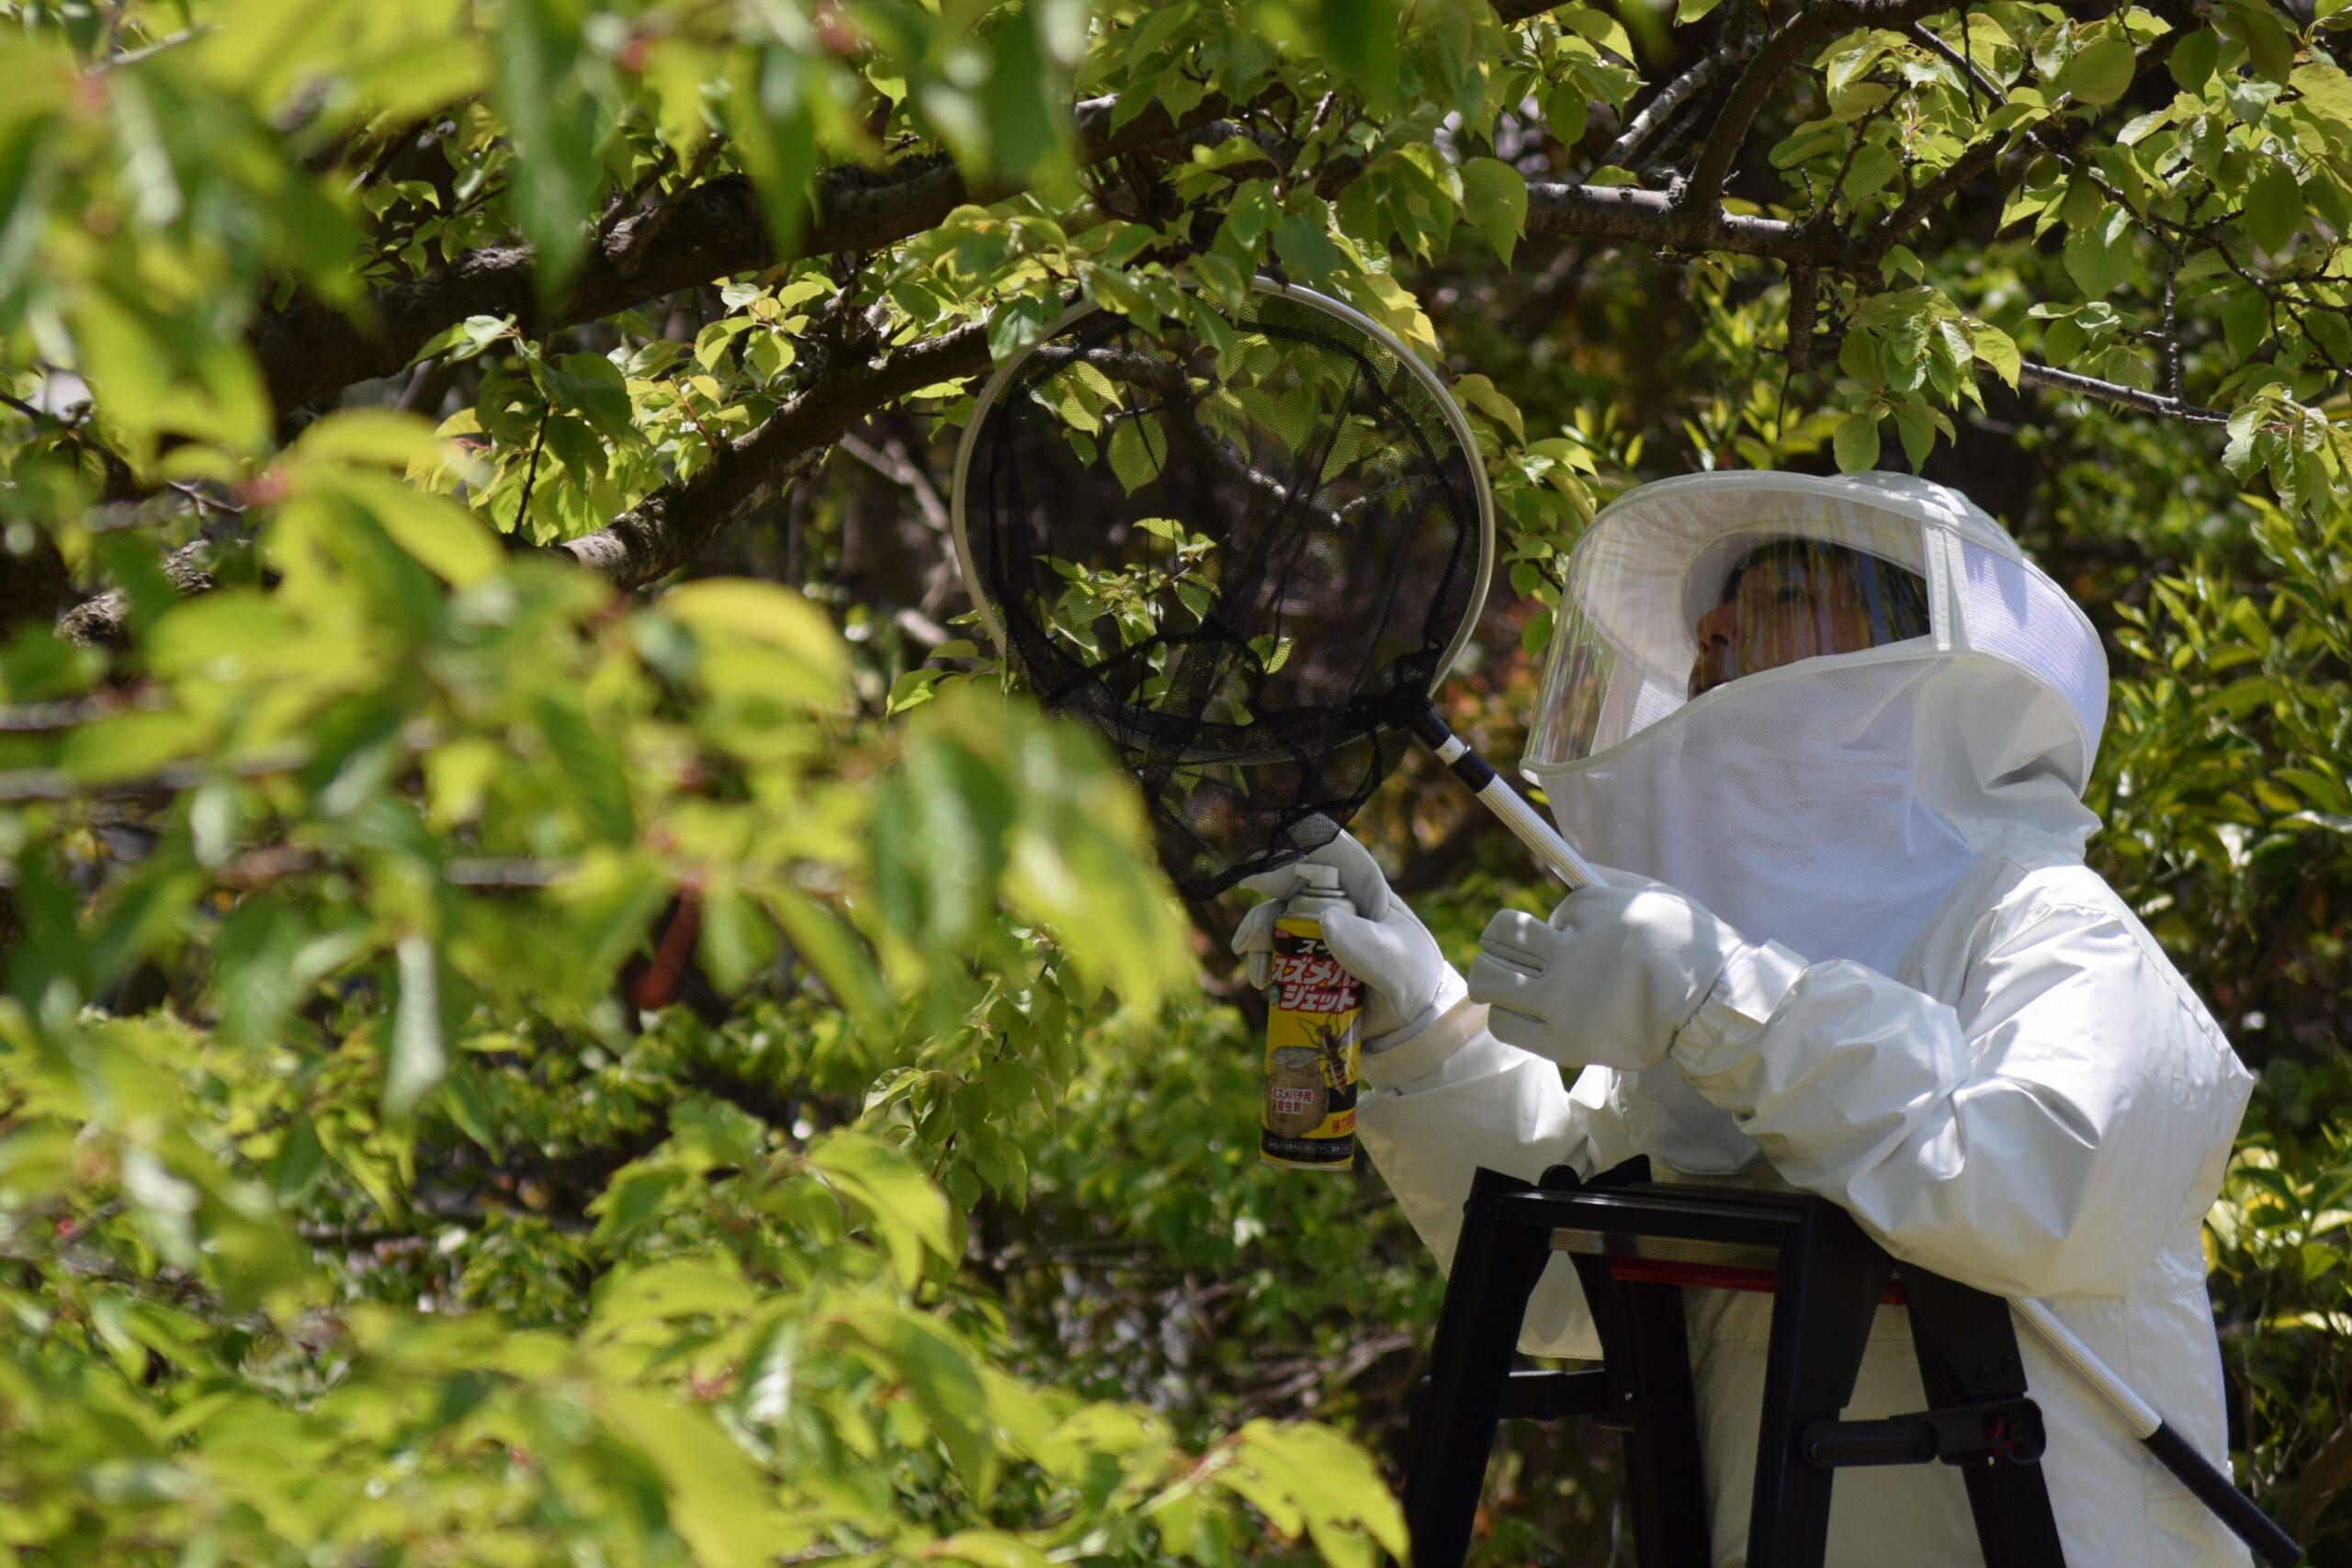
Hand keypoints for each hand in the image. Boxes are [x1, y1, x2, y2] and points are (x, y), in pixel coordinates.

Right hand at [1230, 830, 1448, 1040]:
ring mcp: (1319, 927)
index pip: (1329, 853)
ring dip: (1258, 938)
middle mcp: (1337, 901)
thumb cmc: (1414, 981)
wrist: (1410, 1021)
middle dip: (1263, 900)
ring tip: (1258, 973)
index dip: (1294, 845)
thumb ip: (1366, 943)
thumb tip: (1324, 920)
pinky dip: (1262, 961)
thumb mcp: (1396, 964)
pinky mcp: (1306, 954)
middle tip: (1248, 936)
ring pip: (1276, 917)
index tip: (1259, 867)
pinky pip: (1276, 949)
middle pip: (1290, 883)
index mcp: (1364, 888)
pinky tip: (1262, 982)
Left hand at [1467, 870, 1749, 1069]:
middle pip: (1498, 933)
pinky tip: (1520, 1012)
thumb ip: (1602, 882)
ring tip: (1503, 982)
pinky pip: (1504, 1024)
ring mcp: (1562, 997)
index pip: (1542, 910)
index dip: (1549, 927)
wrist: (1714, 1003)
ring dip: (1490, 976)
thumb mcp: (1647, 895)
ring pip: (1488, 979)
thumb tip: (1562, 867)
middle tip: (1510, 953)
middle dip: (1499, 939)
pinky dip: (1504, 1015)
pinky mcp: (1563, 1040)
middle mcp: (1567, 949)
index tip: (1562, 939)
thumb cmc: (1687, 946)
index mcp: (1586, 907)